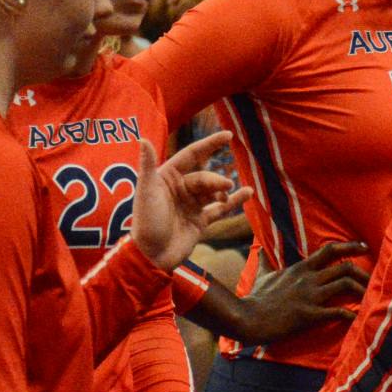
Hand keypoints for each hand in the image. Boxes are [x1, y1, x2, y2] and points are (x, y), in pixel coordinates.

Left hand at [128, 132, 251, 270]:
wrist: (152, 256)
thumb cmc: (146, 222)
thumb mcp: (146, 191)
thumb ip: (147, 165)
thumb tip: (142, 139)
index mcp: (167, 177)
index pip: (192, 155)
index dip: (209, 144)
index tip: (228, 135)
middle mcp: (180, 189)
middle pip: (204, 177)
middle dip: (215, 180)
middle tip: (224, 187)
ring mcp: (191, 205)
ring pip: (213, 192)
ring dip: (224, 191)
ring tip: (227, 195)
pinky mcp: (200, 222)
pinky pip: (221, 209)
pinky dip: (235, 202)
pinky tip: (248, 193)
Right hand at [240, 241, 370, 341]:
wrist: (247, 319)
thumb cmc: (256, 299)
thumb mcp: (263, 276)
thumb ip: (265, 261)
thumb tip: (258, 248)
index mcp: (301, 268)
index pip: (330, 250)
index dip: (350, 246)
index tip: (364, 247)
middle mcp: (308, 279)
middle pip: (344, 267)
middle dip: (363, 272)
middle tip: (374, 277)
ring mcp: (310, 296)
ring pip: (345, 284)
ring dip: (361, 290)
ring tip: (369, 296)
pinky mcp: (310, 315)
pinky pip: (337, 312)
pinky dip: (351, 314)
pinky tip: (357, 318)